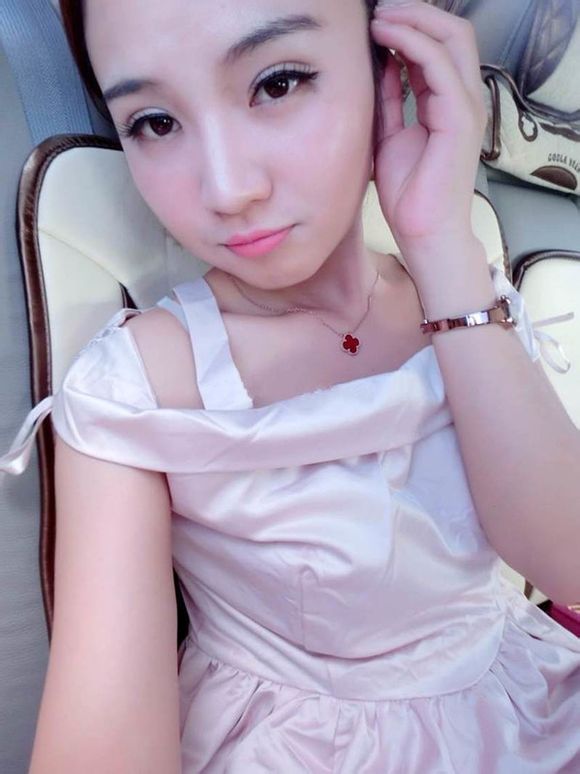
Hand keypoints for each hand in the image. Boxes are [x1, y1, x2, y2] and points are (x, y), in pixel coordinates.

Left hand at [370, 2, 487, 259]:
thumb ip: (390, 100)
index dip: (409, 25)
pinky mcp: (459, 117)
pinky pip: (438, 64)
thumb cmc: (409, 194)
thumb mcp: (390, 135)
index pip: (439, 45)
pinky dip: (412, 43)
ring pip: (450, 38)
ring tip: (378, 17)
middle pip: (451, 31)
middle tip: (378, 10)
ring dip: (412, 20)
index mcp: (448, 102)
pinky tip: (386, 38)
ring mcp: (466, 106)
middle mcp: (463, 98)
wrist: (424, 231)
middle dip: (414, 13)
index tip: (375, 21)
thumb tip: (379, 65)